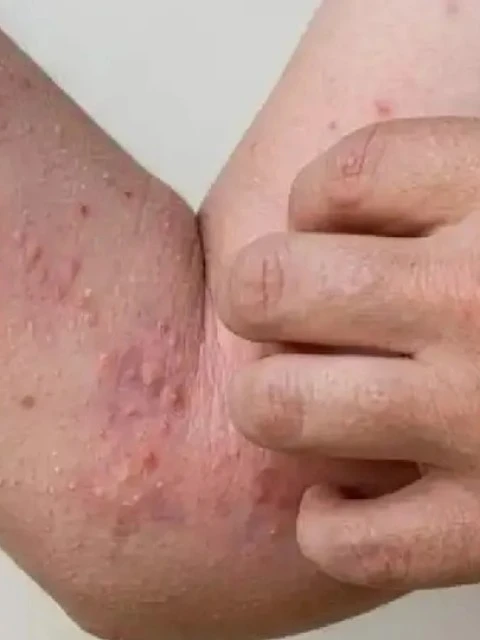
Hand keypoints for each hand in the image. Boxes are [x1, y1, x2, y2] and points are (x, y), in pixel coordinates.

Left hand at [218, 117, 479, 590]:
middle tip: (290, 309)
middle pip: (273, 287)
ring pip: (282, 406)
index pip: (340, 179)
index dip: (314, 203)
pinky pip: (350, 540)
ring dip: (274, 400)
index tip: (331, 227)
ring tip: (307, 393)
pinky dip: (330, 522)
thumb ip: (457, 182)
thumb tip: (354, 190)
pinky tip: (352, 492)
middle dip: (262, 295)